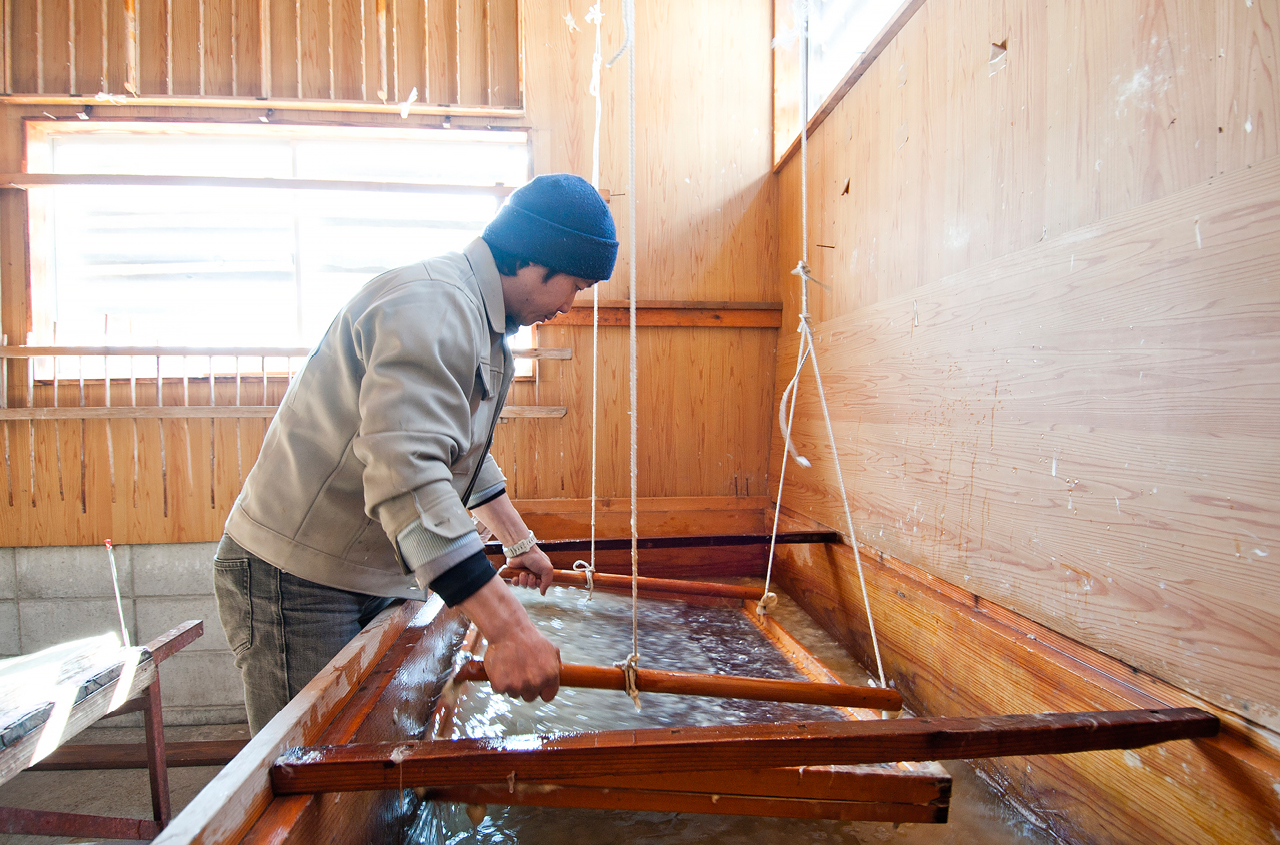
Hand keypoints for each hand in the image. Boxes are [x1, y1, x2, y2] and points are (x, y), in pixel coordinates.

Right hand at [457, 576, 560, 702]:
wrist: (509, 629)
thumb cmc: (529, 638)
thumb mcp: (551, 649)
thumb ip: (556, 666)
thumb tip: (561, 676)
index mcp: (550, 676)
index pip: (548, 696)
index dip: (541, 690)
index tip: (535, 685)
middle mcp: (536, 683)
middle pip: (529, 697)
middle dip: (525, 687)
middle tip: (520, 670)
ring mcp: (518, 685)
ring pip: (514, 693)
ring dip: (511, 683)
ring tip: (510, 665)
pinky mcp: (501, 685)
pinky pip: (500, 690)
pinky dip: (498, 681)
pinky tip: (501, 667)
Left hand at [504, 546, 553, 593]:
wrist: (522, 551)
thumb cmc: (535, 558)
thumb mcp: (547, 569)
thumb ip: (547, 582)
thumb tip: (543, 593)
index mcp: (540, 573)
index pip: (540, 585)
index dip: (539, 584)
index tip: (538, 579)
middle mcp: (532, 575)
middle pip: (532, 587)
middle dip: (531, 582)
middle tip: (530, 575)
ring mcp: (523, 575)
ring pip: (523, 586)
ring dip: (523, 580)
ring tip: (523, 573)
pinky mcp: (514, 574)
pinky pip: (515, 584)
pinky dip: (516, 581)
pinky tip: (517, 576)